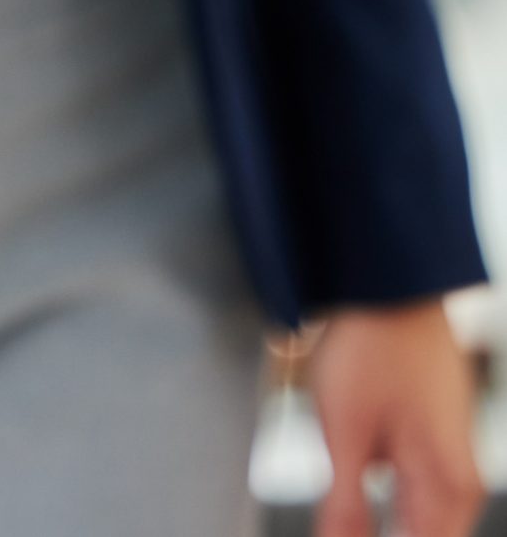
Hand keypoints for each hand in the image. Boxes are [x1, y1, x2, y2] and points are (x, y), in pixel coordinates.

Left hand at [310, 299, 483, 536]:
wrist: (389, 286)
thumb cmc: (370, 348)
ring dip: (377, 518)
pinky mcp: (430, 441)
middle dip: (369, 531)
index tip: (343, 534)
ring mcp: (448, 460)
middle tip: (336, 521)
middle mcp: (460, 482)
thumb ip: (346, 507)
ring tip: (341, 503)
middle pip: (422, 536)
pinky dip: (382, 498)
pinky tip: (351, 485)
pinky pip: (410, 490)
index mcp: (449, 491)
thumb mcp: (344, 431)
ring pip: (415, 518)